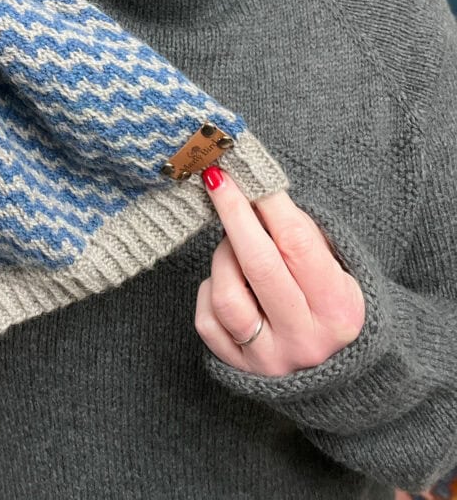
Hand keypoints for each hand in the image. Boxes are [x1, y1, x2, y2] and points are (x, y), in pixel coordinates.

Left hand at [194, 167, 364, 375]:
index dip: (271, 204)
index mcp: (339, 311)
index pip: (298, 245)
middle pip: (259, 266)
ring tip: (233, 243)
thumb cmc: (334, 305)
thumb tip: (255, 195)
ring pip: (227, 295)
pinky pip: (208, 320)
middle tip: (218, 180)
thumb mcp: (341, 271)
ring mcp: (269, 359)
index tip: (251, 174)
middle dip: (234, 214)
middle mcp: (304, 339)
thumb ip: (303, 236)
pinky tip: (227, 281)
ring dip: (223, 256)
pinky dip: (211, 290)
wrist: (341, 375)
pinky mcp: (239, 369)